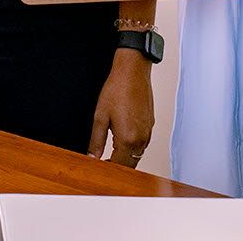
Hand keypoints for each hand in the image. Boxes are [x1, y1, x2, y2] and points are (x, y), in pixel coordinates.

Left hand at [88, 49, 153, 167]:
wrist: (132, 72)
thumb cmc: (117, 90)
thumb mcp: (100, 116)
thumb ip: (96, 140)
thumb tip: (92, 157)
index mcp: (128, 139)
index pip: (120, 165)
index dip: (108, 169)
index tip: (99, 168)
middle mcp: (141, 138)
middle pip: (131, 163)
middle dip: (118, 166)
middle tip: (103, 163)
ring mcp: (148, 132)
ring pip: (138, 154)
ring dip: (126, 157)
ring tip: (111, 154)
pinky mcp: (151, 125)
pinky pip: (143, 144)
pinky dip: (133, 148)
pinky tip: (123, 142)